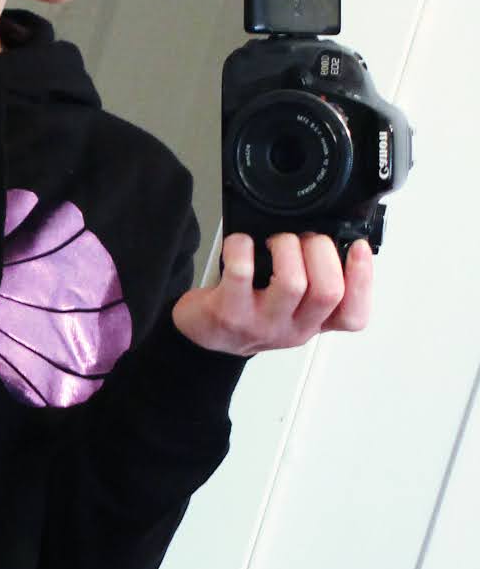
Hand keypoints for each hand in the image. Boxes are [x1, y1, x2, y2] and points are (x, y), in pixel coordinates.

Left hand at [171, 232, 374, 356]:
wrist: (204, 332)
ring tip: (274, 241)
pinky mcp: (229, 313)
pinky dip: (242, 247)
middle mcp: (292, 328)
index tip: (358, 248)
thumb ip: (314, 281)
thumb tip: (334, 236)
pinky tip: (241, 244)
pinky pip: (242, 272)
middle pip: (328, 292)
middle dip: (321, 251)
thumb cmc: (248, 310)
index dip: (363, 279)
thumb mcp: (289, 305)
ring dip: (286, 247)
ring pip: (293, 283)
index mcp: (313, 323)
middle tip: (304, 239)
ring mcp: (261, 324)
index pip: (353, 315)